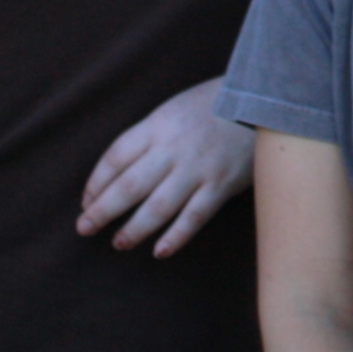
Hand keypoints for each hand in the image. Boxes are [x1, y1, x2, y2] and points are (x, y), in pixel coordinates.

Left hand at [79, 77, 254, 256]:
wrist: (267, 100)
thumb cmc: (215, 106)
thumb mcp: (175, 109)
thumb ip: (149, 137)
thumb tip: (118, 174)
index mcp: (159, 125)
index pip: (115, 157)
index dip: (95, 183)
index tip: (86, 201)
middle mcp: (175, 148)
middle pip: (129, 186)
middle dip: (102, 212)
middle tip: (85, 229)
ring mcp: (199, 168)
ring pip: (157, 208)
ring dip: (134, 230)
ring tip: (119, 243)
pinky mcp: (222, 184)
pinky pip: (194, 217)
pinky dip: (175, 237)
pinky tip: (160, 251)